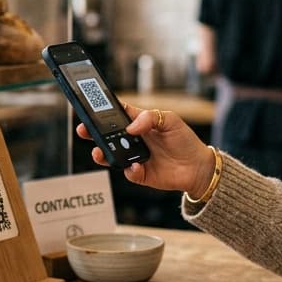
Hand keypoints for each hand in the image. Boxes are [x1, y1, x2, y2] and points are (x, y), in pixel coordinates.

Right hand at [76, 102, 215, 195]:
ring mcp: (134, 157)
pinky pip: (128, 172)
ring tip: (99, 152)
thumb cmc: (185, 140)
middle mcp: (133, 140)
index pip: (117, 114)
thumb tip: (131, 127)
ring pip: (111, 155)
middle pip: (107, 135)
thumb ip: (150, 118)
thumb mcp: (171, 120)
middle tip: (83, 129)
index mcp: (139, 123)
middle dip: (92, 132)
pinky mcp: (139, 174)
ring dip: (102, 154)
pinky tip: (137, 166)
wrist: (198, 167)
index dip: (103, 111)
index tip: (90, 108)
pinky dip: (130, 169)